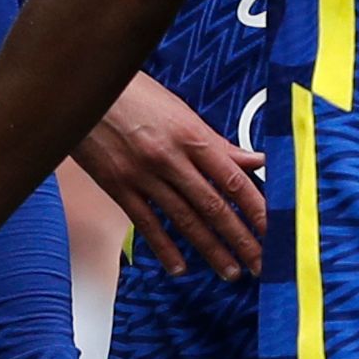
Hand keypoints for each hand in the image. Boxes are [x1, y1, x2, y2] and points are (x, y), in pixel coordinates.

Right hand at [77, 75, 267, 276]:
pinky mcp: (118, 186)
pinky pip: (147, 223)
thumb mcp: (181, 112)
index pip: (234, 180)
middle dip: (241, 239)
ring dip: (211, 249)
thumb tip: (255, 160)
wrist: (84, 87)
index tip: (275, 230)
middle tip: (261, 263)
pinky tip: (180, 267)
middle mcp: (171, 158)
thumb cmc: (135, 94)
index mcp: (192, 135)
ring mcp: (143, 175)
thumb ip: (217, 143)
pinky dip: (165, 248)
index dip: (257, 209)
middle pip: (214, 206)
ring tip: (231, 271)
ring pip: (185, 219)